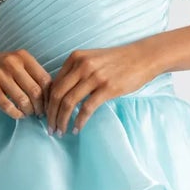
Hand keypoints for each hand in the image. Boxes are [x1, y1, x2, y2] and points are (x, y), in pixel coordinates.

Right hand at [0, 47, 51, 120]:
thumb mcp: (17, 63)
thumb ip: (33, 74)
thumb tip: (52, 96)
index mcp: (23, 57)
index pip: (45, 79)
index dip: (50, 96)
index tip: (50, 105)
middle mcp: (12, 63)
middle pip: (35, 91)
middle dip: (41, 106)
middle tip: (40, 113)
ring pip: (23, 100)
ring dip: (29, 111)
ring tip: (29, 114)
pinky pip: (7, 106)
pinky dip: (16, 114)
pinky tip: (18, 115)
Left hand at [44, 41, 161, 134]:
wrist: (143, 57)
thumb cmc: (118, 61)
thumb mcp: (92, 59)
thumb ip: (76, 72)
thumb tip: (62, 93)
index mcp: (75, 58)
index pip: (53, 84)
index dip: (47, 103)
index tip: (47, 116)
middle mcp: (82, 66)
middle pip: (57, 95)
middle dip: (50, 115)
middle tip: (50, 128)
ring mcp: (94, 77)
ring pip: (68, 103)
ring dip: (61, 121)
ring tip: (61, 132)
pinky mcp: (107, 88)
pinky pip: (86, 109)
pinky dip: (79, 121)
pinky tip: (76, 129)